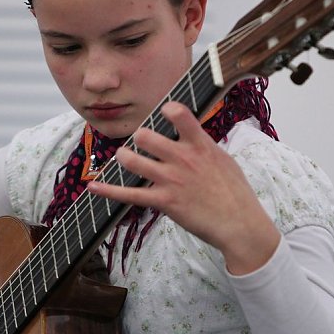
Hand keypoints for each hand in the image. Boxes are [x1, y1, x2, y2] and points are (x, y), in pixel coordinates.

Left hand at [87, 101, 280, 274]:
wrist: (239, 224)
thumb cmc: (235, 191)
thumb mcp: (223, 159)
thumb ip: (202, 144)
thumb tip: (190, 133)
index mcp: (200, 145)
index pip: (180, 115)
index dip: (168, 109)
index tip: (164, 110)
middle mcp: (182, 159)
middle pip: (146, 136)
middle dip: (139, 138)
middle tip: (141, 143)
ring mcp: (170, 180)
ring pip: (132, 160)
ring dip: (124, 157)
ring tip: (125, 157)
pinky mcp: (163, 201)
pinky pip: (129, 194)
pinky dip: (108, 190)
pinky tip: (93, 186)